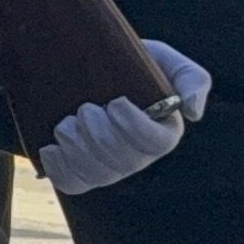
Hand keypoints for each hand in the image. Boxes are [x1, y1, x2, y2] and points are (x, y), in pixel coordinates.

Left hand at [36, 44, 212, 194]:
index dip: (134, 127)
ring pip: (96, 175)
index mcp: (162, 133)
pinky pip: (72, 184)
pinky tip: (50, 148)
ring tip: (65, 124)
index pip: (156, 144)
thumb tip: (193, 113)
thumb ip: (191, 79)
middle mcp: (137, 157)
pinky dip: (59, 168)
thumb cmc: (130, 62)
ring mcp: (108, 168)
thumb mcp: (163, 59)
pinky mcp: (80, 171)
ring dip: (76, 148)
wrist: (85, 65)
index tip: (115, 102)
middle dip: (98, 133)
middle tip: (84, 108)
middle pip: (122, 161)